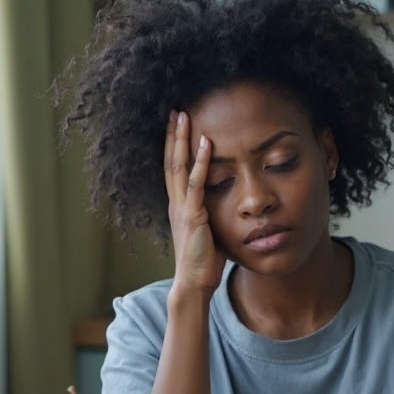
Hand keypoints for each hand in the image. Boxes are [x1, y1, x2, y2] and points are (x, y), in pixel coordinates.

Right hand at [164, 110, 225, 296]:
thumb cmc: (203, 261)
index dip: (173, 147)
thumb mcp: (207, 231)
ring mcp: (182, 208)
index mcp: (179, 206)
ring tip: (183, 115)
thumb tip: (224, 206)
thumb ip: (210, 215)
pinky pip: (196, 182)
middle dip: (172, 135)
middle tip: (175, 110)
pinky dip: (201, 161)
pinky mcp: (193, 215)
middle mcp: (176, 203)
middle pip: (170, 161)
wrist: (194, 282)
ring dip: (180, 139)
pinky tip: (206, 142)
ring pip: (177, 166)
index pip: (173, 170)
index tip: (176, 126)